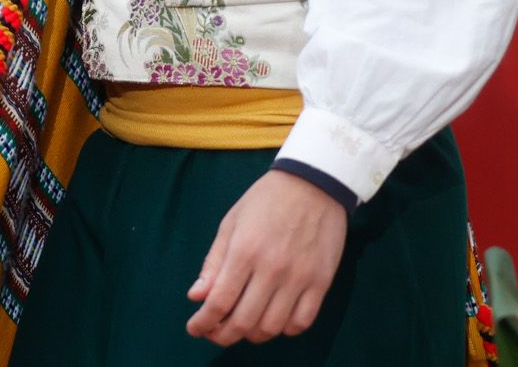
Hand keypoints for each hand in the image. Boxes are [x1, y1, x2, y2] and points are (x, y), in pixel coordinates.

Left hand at [185, 170, 347, 345]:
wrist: (313, 182)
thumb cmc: (266, 200)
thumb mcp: (231, 222)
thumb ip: (214, 262)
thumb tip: (196, 297)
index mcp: (244, 250)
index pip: (219, 302)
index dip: (202, 323)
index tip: (195, 328)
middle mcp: (272, 268)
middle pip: (243, 322)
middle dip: (222, 335)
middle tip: (215, 332)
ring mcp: (299, 277)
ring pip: (272, 327)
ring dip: (253, 335)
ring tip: (244, 325)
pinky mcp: (322, 281)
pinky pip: (302, 321)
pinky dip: (285, 329)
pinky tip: (275, 319)